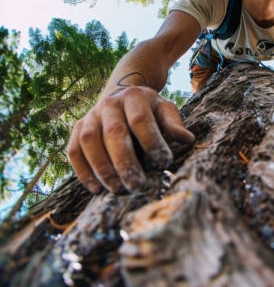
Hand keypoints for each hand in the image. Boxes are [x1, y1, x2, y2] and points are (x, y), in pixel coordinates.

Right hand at [68, 86, 194, 193]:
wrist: (122, 96)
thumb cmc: (149, 110)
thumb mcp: (165, 110)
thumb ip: (174, 124)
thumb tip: (187, 140)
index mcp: (134, 96)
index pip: (140, 120)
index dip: (151, 141)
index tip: (164, 163)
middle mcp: (109, 104)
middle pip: (114, 133)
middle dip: (125, 162)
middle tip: (138, 185)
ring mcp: (90, 116)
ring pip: (89, 142)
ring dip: (102, 169)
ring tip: (118, 190)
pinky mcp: (77, 129)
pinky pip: (74, 150)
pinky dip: (82, 171)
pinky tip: (96, 189)